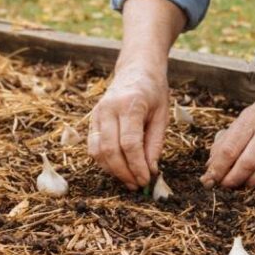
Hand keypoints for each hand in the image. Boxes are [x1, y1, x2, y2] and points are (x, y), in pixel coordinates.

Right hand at [88, 63, 168, 189]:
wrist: (136, 69)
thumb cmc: (153, 92)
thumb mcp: (162, 115)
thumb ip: (154, 143)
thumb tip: (150, 171)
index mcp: (130, 104)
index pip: (129, 143)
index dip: (137, 166)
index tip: (146, 180)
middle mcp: (108, 108)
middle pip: (110, 150)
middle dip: (124, 172)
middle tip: (138, 185)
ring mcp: (97, 114)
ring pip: (98, 151)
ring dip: (112, 171)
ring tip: (129, 181)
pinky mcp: (91, 120)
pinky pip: (93, 147)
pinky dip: (104, 162)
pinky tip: (119, 169)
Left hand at [202, 94, 254, 188]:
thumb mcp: (241, 121)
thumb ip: (224, 142)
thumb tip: (210, 167)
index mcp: (249, 121)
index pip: (229, 149)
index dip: (218, 168)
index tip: (210, 179)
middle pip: (247, 161)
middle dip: (233, 178)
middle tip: (225, 186)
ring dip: (251, 182)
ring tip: (243, 185)